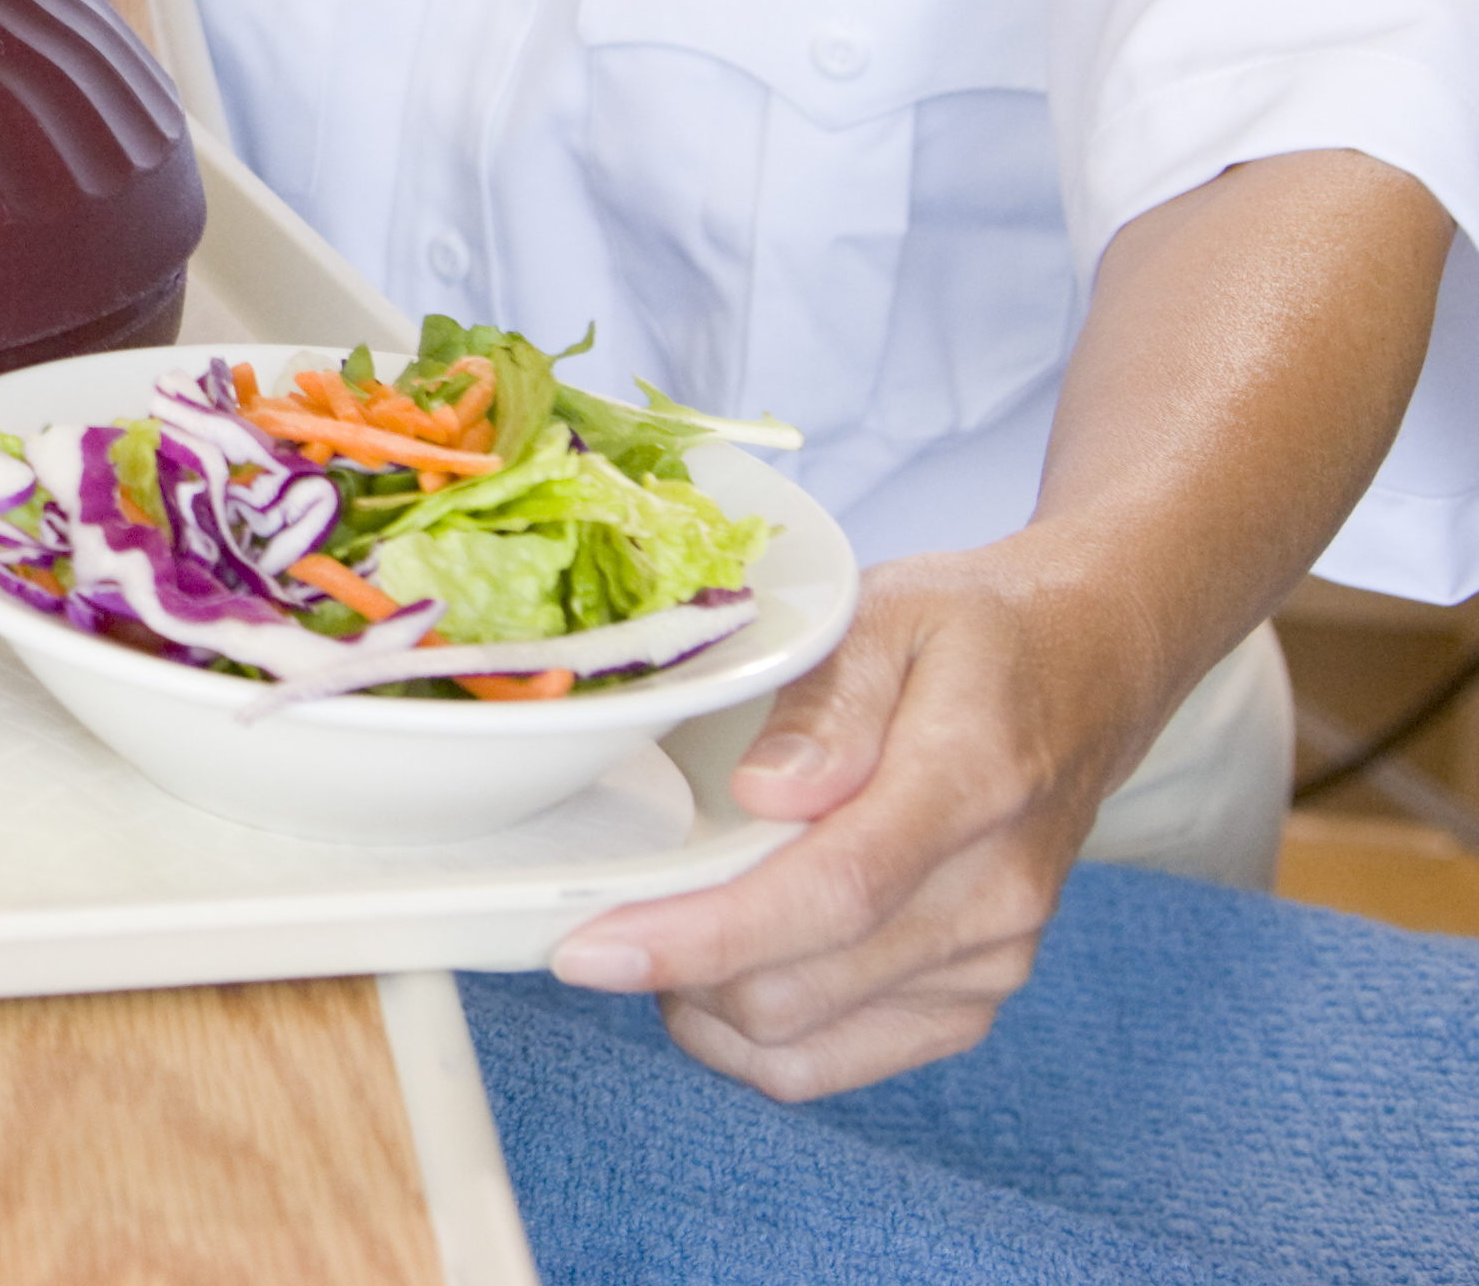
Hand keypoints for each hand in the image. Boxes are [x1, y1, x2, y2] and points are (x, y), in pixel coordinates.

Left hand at [543, 546, 1154, 1095]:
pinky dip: (756, 1039)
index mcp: (972, 785)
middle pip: (801, 985)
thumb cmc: (969, 636)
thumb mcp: (889, 613)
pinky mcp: (973, 1000)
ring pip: (806, 1040)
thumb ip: (826, 701)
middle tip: (594, 915)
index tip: (589, 949)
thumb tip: (764, 792)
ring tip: (657, 931)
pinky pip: (839, 1062)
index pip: (830, 891)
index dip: (702, 934)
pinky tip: (716, 973)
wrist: (1085, 672)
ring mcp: (992, 960)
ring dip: (705, 1006)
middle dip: (674, 969)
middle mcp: (993, 895)